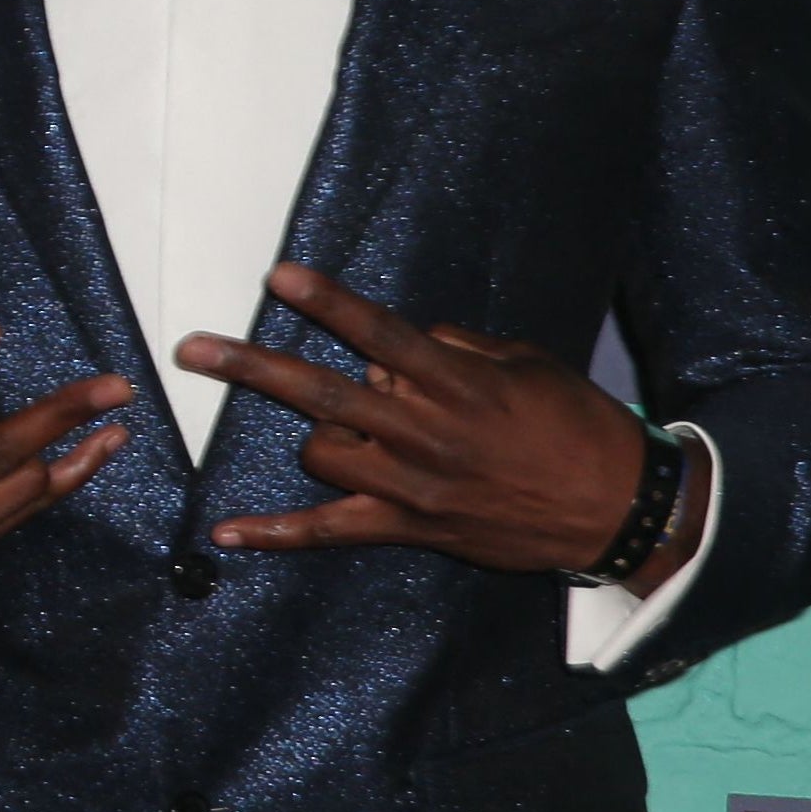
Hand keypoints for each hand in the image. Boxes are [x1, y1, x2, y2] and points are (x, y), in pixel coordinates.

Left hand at [188, 265, 709, 587]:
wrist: (616, 509)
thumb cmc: (576, 425)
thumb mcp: (526, 364)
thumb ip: (457, 348)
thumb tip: (404, 343)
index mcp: (457, 384)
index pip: (379, 336)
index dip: (329, 305)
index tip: (280, 278)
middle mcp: (426, 433)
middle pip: (324, 394)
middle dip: (253, 368)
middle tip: (193, 349)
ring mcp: (414, 486)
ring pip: (322, 453)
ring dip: (318, 434)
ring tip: (349, 431)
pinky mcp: (412, 528)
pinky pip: (330, 531)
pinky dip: (277, 534)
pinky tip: (227, 533)